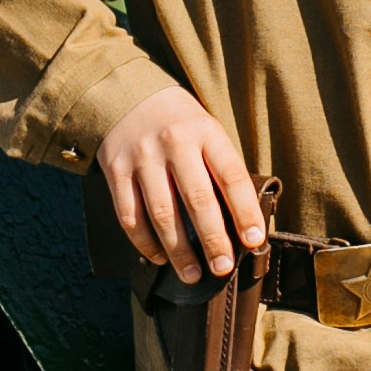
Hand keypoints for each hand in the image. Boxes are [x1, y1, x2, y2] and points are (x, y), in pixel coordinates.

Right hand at [98, 84, 266, 282]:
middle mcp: (174, 142)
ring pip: (162, 213)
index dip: (245, 211)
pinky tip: (158, 257)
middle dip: (213, 239)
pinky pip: (130, 214)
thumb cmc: (180, 124)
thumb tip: (243, 223)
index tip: (255, 241)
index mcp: (206, 132)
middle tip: (223, 267)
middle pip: (197, 199)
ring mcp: (142, 156)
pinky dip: (145, 242)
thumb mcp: (207, 130)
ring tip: (192, 274)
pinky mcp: (116, 169)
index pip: (231, 176)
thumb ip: (220, 168)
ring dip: (179, 251)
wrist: (128, 96)